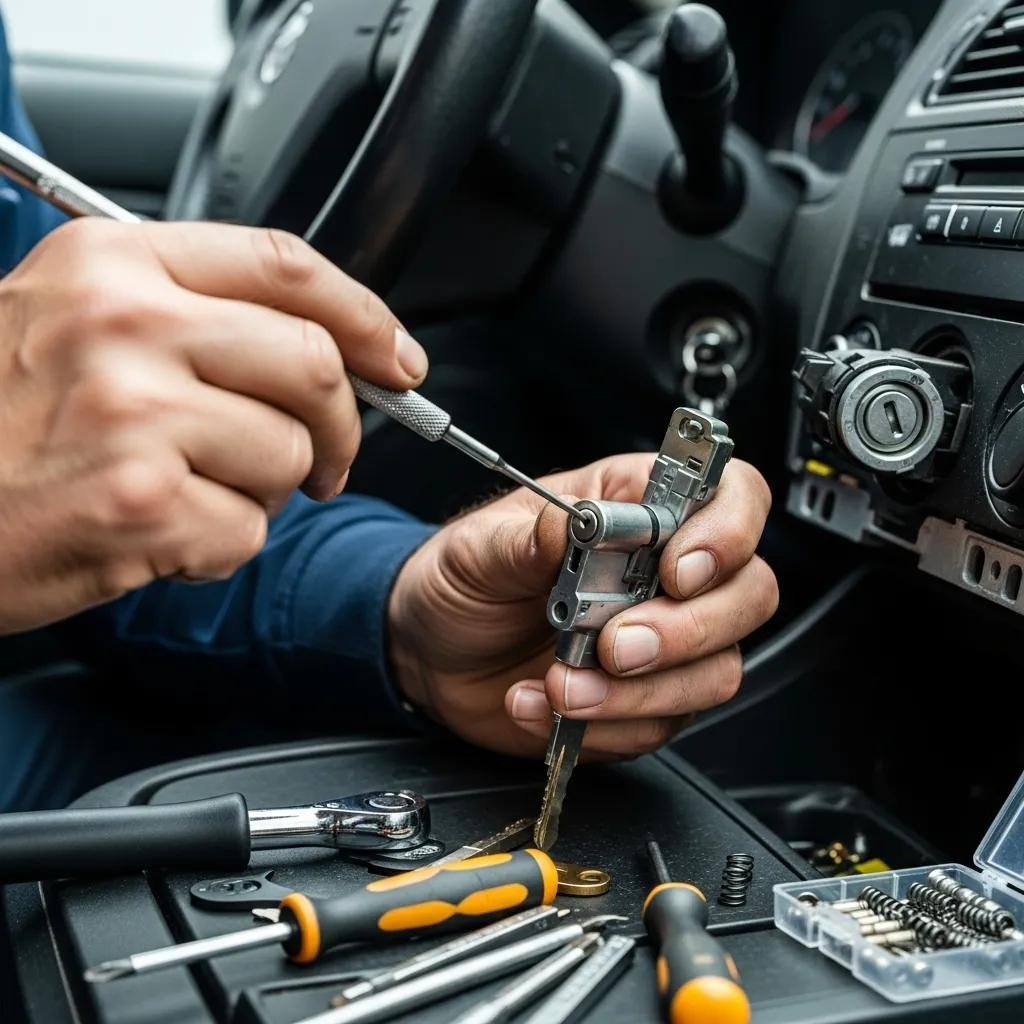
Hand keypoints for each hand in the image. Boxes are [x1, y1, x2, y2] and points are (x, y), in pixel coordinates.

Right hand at [0, 218, 426, 631]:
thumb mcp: (69, 323)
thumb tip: (325, 351)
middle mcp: (124, 323)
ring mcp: (131, 411)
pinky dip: (216, 546)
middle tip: (321, 461)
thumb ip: (189, 317)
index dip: (365, 316)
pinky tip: (154, 533)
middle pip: (314, 364)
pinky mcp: (138, 501)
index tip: (400, 361)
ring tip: (186, 492)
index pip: (285, 266)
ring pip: (288, 454)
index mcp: (112, 264)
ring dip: (259, 492)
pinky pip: (246, 530)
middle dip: (338, 428)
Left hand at [388, 454, 776, 759]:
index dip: (727, 533)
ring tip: (559, 684)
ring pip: (716, 670)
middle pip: (747, 593)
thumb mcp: (479, 547)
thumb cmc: (463, 580)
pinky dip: (603, 725)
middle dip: (687, 630)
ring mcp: (661, 639)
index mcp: (634, 506)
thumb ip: (535, 537)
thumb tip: (583, 525)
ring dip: (639, 692)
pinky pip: (662, 724)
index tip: (675, 572)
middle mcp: (662, 571)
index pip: (732, 498)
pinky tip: (541, 703)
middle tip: (614, 646)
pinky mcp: (642, 700)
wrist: (430, 652)